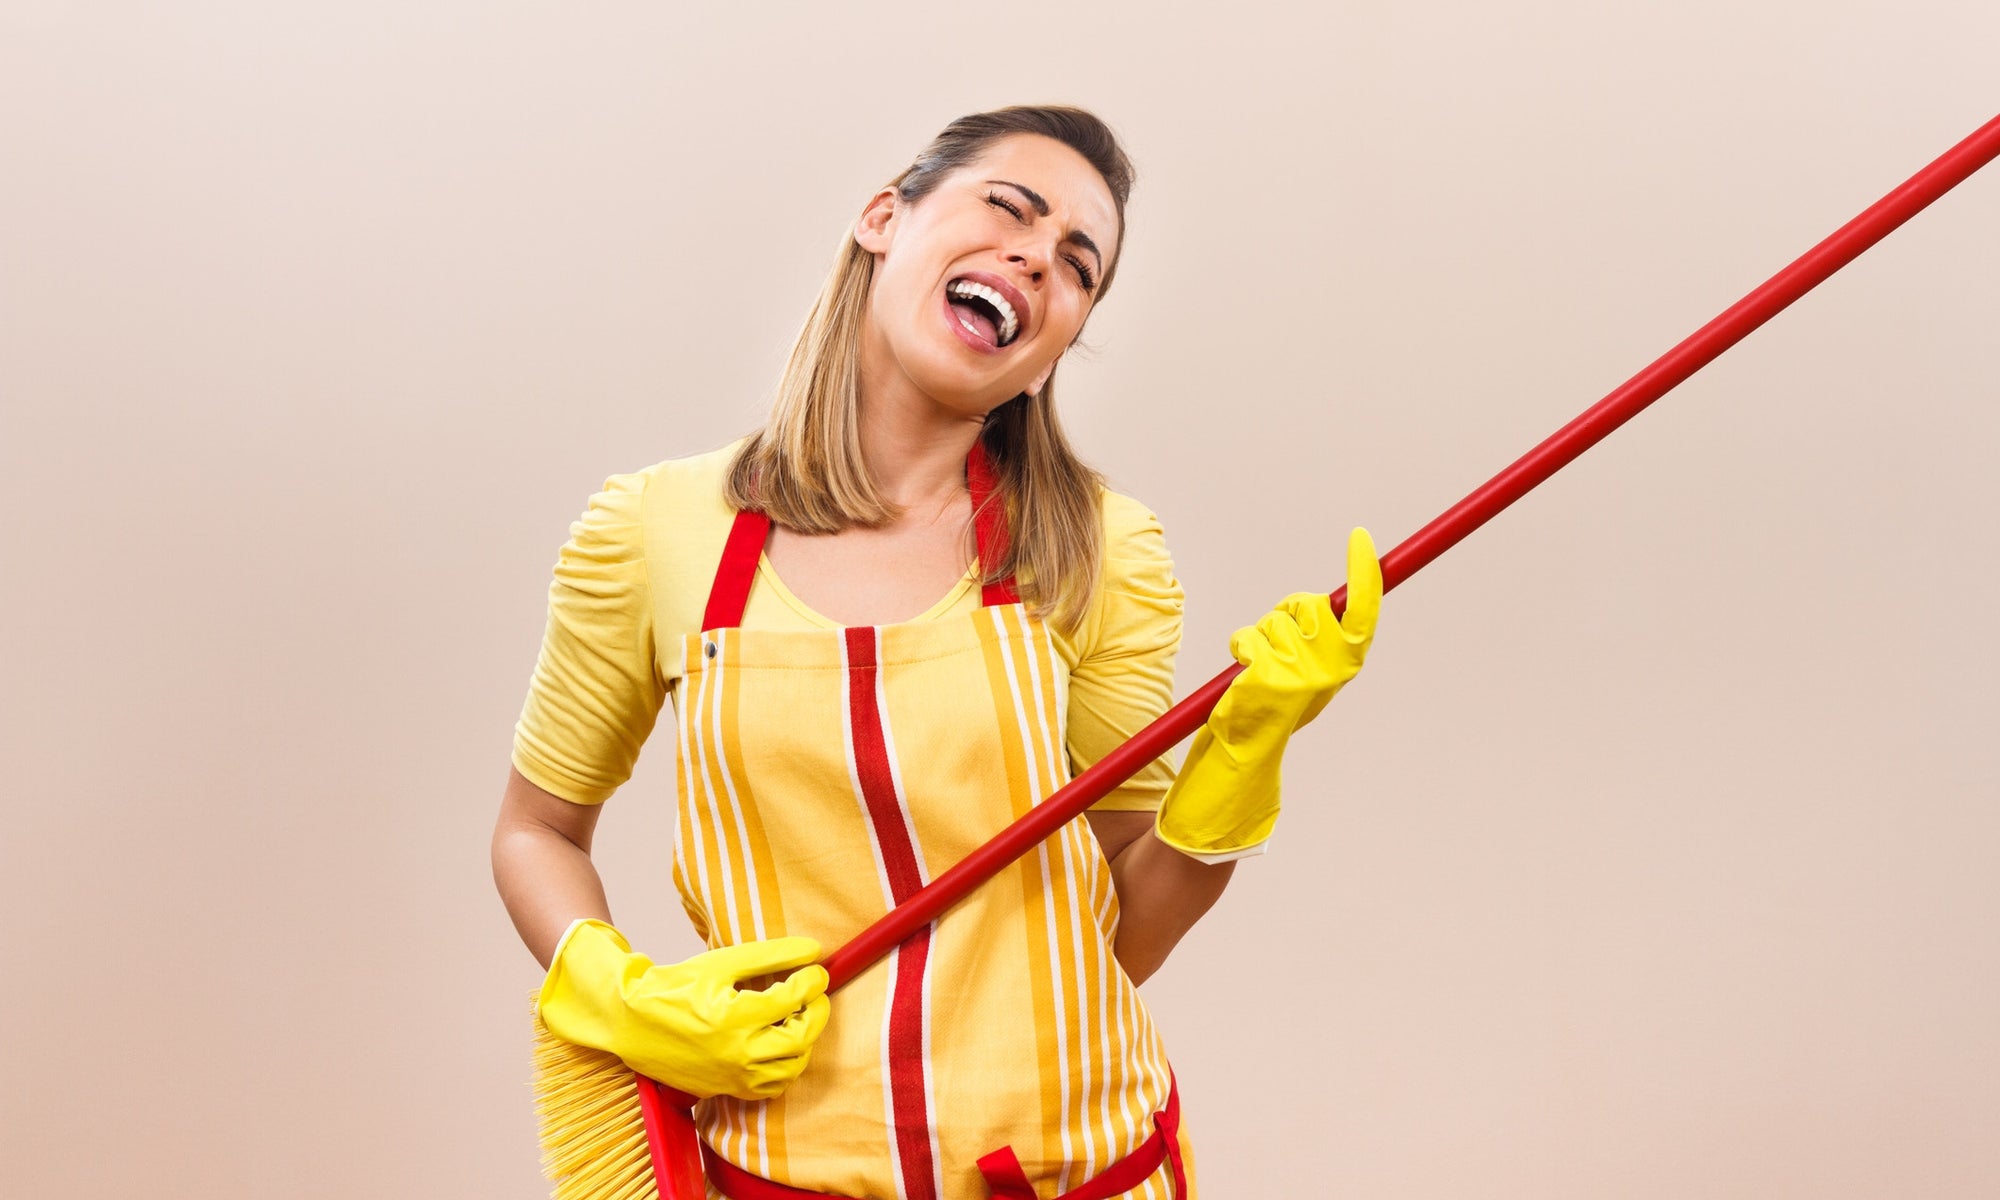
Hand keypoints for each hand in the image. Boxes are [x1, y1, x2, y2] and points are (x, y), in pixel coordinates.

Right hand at [536, 919, 831, 1100]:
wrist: (634, 1023)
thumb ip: (770, 956)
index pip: (793, 999)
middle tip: (816, 994)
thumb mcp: (721, 962)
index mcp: (735, 1017)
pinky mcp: (727, 1089)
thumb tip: (812, 949)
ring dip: (805, 1041)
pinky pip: (772, 1088)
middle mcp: (738, 1053)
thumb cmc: (676, 987)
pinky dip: (785, 1067)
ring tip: (798, 1017)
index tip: (817, 969)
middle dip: (817, 1012)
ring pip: (792, 1067)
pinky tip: (780, 1044)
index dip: (812, 981)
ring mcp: (733, 1076)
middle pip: (801, 1038)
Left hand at [1154, 527, 1381, 860]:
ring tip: (1256, 668)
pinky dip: (1242, 647)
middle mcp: (1331, 671)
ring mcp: (1302, 675)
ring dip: (1260, 634)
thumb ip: (1316, 640)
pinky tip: (1242, 676)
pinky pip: (1251, 637)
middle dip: (1289, 610)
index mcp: (1345, 667)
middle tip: (1275, 636)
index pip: (1364, 614)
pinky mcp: (1270, 679)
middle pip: (1311, 605)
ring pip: (1277, 619)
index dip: (1365, 575)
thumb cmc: (1272, 712)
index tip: (1358, 540)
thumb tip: (1319, 605)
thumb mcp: (1304, 674)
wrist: (1245, 758)